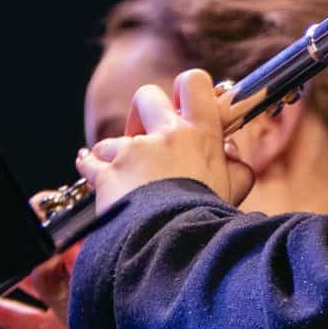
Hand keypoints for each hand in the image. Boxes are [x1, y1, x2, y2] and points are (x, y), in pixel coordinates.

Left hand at [75, 69, 250, 211]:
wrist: (172, 245)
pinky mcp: (106, 173)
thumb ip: (236, 168)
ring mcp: (132, 151)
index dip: (187, 90)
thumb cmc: (204, 220)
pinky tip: (99, 180)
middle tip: (149, 139)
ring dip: (119, 153)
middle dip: (144, 114)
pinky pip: (91, 161)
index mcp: (199, 134)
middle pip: (147, 95)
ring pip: (116, 137)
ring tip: (128, 179)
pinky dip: (93, 169)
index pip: (194, 82)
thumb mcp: (233, 192)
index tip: (183, 107)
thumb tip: (230, 155)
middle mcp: (165, 135)